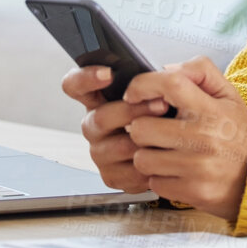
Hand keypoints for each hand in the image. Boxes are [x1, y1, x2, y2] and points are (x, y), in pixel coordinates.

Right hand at [62, 65, 169, 193]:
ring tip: (169, 134)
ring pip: (117, 147)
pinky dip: (151, 165)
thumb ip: (150, 79)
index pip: (75, 85)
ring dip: (146, 140)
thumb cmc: (160, 114)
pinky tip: (165, 157)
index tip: (108, 73)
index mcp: (96, 100)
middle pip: (100, 117)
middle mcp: (92, 125)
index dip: (86, 78)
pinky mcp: (111, 176)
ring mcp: (99, 152)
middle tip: (161, 105)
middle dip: (133, 111)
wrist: (171, 149)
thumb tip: (162, 71)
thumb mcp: (153, 91)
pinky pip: (129, 172)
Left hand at [122, 57, 246, 223]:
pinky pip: (154, 183)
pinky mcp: (192, 192)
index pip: (171, 84)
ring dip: (148, 156)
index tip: (133, 94)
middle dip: (143, 128)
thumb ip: (200, 72)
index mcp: (212, 109)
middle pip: (142, 127)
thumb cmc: (240, 134)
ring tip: (166, 153)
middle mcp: (204, 137)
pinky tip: (175, 172)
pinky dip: (160, 178)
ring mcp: (197, 167)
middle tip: (156, 131)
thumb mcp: (229, 95)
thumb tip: (165, 68)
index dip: (143, 85)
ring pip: (142, 158)